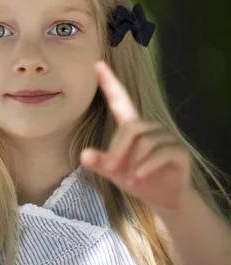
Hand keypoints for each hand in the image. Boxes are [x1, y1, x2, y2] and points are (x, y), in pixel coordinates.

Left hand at [81, 61, 192, 212]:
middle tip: (110, 169)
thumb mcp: (115, 172)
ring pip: (145, 142)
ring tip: (130, 180)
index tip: (98, 64)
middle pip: (131, 128)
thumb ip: (101, 162)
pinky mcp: (180, 151)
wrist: (165, 200)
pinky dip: (146, 167)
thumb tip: (84, 154)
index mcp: (132, 127)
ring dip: (133, 163)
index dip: (110, 83)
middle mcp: (150, 127)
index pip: (120, 99)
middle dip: (117, 149)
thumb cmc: (138, 179)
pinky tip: (138, 178)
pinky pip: (160, 154)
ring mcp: (167, 138)